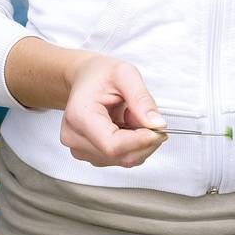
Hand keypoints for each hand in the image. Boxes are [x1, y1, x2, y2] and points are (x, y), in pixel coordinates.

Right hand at [60, 53, 166, 167]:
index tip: (159, 130)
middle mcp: (75, 137)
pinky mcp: (92, 156)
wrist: (86, 79)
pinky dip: (134, 146)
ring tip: (132, 117)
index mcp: (79, 116)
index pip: (113, 145)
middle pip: (122, 156)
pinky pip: (123, 159)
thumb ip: (141, 99)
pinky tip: (127, 127)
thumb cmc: (100, 75)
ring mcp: (81, 150)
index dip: (141, 141)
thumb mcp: (125, 74)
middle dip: (145, 140)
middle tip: (149, 117)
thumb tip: (156, 124)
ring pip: (126, 159)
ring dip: (140, 142)